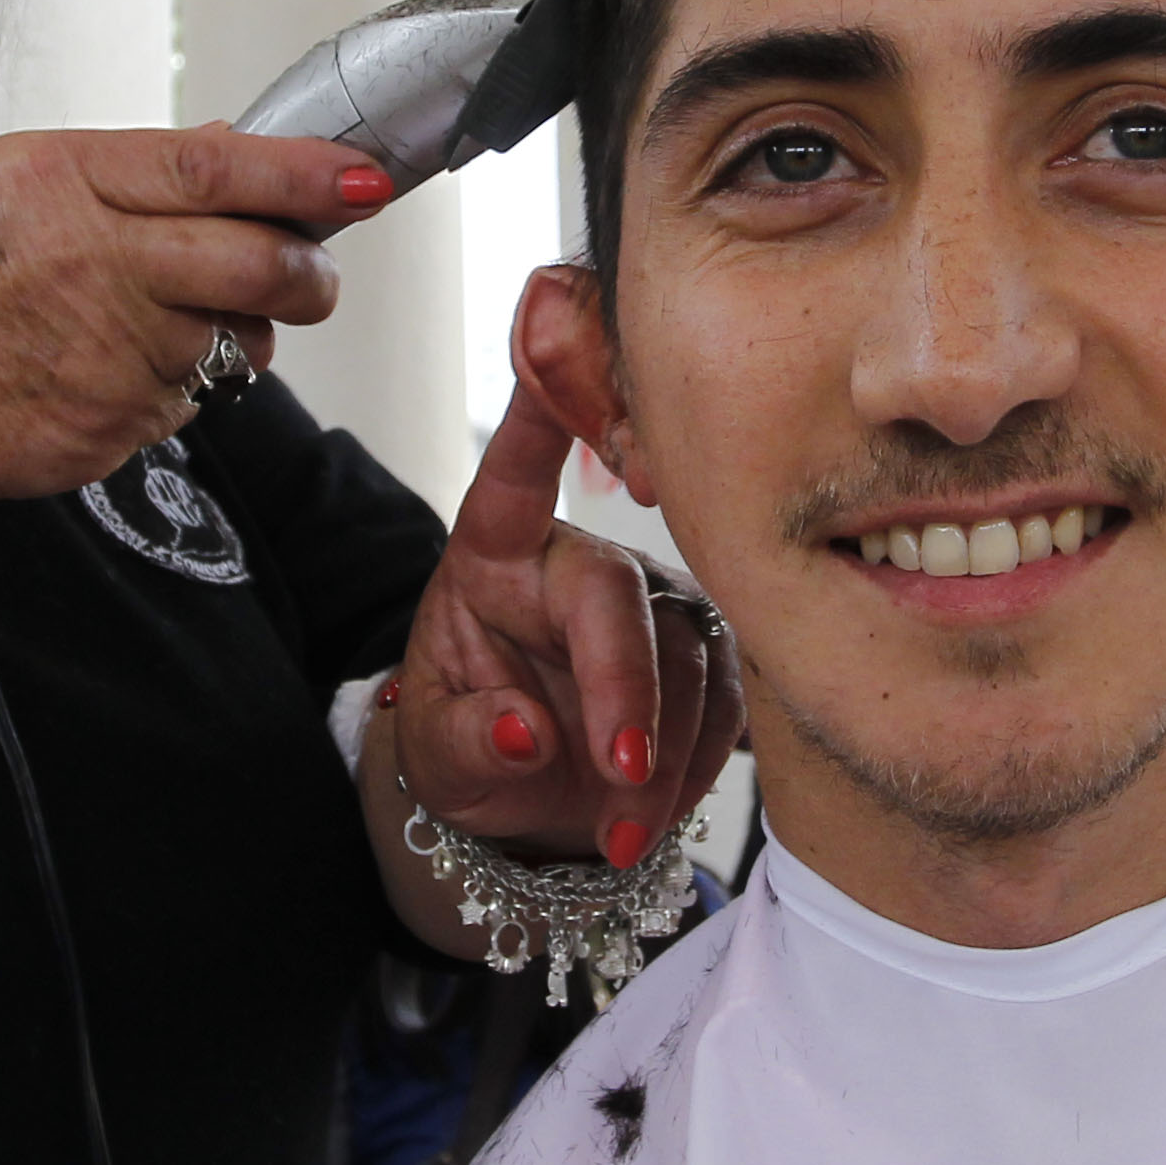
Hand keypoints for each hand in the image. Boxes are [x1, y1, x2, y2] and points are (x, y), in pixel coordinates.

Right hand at [0, 124, 392, 517]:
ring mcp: (111, 349)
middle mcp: (96, 261)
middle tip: (313, 273)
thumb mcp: (6, 182)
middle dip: (308, 271)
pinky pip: (193, 397)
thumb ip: (126, 169)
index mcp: (64, 180)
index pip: (216, 169)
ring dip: (241, 332)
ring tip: (174, 322)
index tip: (365, 177)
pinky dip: (180, 384)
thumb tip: (234, 150)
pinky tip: (115, 369)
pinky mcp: (120, 421)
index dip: (305, 174)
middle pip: (259, 259)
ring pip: (241, 337)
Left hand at [386, 382, 742, 869]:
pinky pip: (727, 703)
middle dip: (626, 691)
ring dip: (661, 758)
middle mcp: (576, 562)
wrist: (524, 798)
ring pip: (686, 658)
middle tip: (614, 777)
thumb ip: (469, 741)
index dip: (534, 410)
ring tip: (616, 836)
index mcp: (492, 555)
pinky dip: (698, 769)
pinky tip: (653, 815)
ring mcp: (651, 603)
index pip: (511, 475)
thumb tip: (525, 729)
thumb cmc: (470, 746)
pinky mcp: (706, 653)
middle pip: (617, 596)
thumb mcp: (437, 757)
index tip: (545, 328)